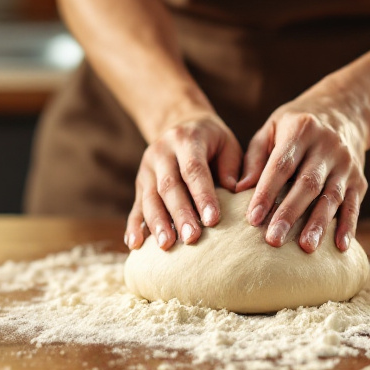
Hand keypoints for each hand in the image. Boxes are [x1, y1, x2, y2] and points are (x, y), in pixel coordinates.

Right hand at [126, 112, 243, 250]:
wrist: (179, 123)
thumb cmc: (212, 141)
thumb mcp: (227, 143)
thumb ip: (232, 166)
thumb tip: (235, 191)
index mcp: (186, 139)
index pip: (193, 169)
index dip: (202, 195)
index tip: (212, 220)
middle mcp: (162, 152)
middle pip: (169, 186)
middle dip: (180, 214)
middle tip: (191, 238)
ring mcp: (147, 168)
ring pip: (149, 197)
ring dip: (157, 223)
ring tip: (166, 245)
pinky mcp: (139, 183)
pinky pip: (135, 205)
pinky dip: (134, 226)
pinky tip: (136, 244)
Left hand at [237, 96, 367, 252]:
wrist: (344, 111)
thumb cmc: (296, 125)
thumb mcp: (272, 129)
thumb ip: (256, 158)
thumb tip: (238, 190)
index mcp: (301, 130)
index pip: (281, 165)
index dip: (266, 192)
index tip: (252, 218)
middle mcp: (327, 146)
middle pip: (307, 184)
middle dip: (290, 213)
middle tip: (273, 240)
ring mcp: (346, 164)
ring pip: (332, 197)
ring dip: (319, 224)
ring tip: (306, 248)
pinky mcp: (359, 180)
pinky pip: (354, 205)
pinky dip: (348, 226)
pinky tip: (340, 247)